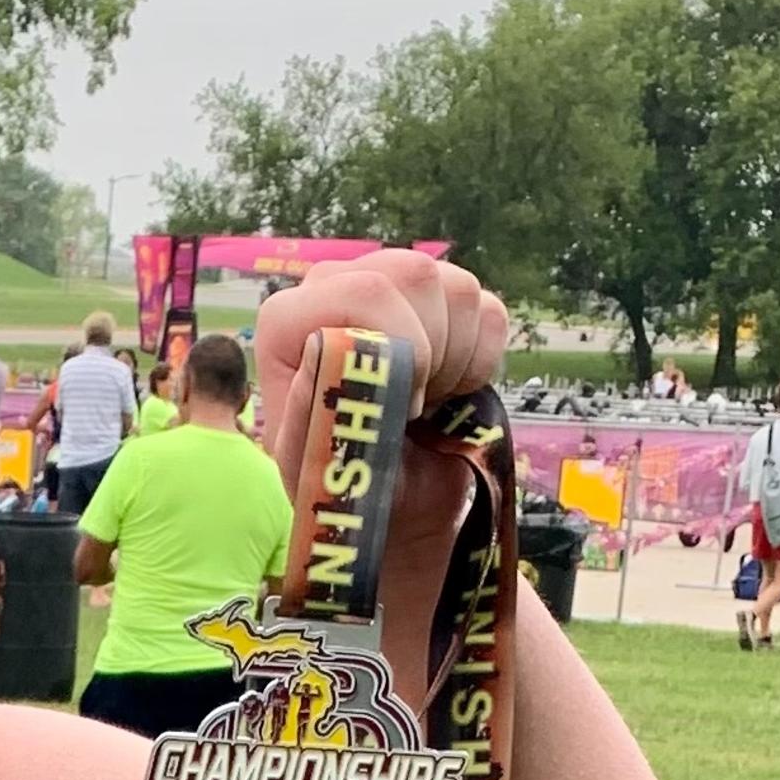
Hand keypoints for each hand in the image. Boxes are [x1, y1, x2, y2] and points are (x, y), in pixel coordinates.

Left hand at [252, 251, 512, 643]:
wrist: (390, 506)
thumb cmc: (339, 488)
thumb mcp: (309, 471)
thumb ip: (305, 416)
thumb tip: (324, 351)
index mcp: (291, 322)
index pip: (363, 291)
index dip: (399, 346)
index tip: (401, 405)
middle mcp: (336, 288)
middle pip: (414, 273)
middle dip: (429, 352)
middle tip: (412, 409)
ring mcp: (392, 290)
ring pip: (456, 288)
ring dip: (454, 361)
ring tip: (424, 403)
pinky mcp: (443, 306)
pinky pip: (488, 311)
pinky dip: (482, 362)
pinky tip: (448, 392)